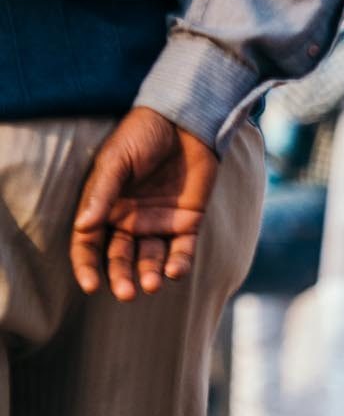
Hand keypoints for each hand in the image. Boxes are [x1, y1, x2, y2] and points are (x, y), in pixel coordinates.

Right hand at [70, 109, 218, 300]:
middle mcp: (129, 220)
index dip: (87, 266)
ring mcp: (159, 222)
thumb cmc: (142, 136)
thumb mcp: (116, 161)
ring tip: (151, 284)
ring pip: (151, 258)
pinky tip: (174, 271)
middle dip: (121, 277)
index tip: (91, 286)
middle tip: (126, 293)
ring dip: (150, 274)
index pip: (89, 244)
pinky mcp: (188, 220)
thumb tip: (83, 227)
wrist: (185, 121)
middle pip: (120, 257)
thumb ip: (102, 194)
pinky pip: (183, 249)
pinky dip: (179, 262)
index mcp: (104, 208)